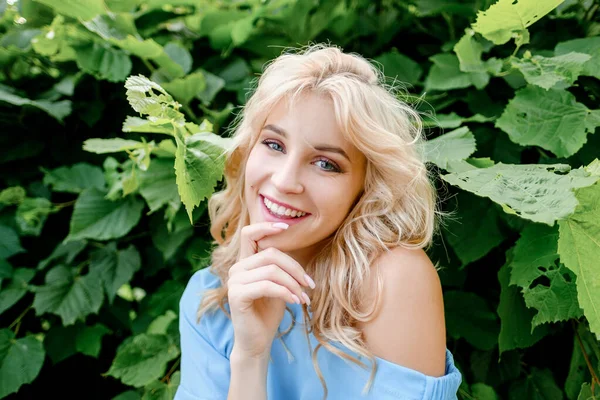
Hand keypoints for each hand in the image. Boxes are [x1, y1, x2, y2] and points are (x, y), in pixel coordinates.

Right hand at [227, 222, 313, 358]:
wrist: (257, 342)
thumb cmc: (268, 312)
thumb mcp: (279, 285)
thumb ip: (280, 267)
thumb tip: (298, 252)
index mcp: (245, 263)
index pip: (249, 234)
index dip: (266, 226)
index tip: (286, 226)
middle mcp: (236, 269)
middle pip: (271, 254)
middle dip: (295, 268)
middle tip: (309, 285)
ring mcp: (234, 282)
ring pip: (271, 270)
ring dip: (293, 284)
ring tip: (303, 298)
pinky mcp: (236, 295)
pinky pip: (267, 286)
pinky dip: (285, 293)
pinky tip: (295, 302)